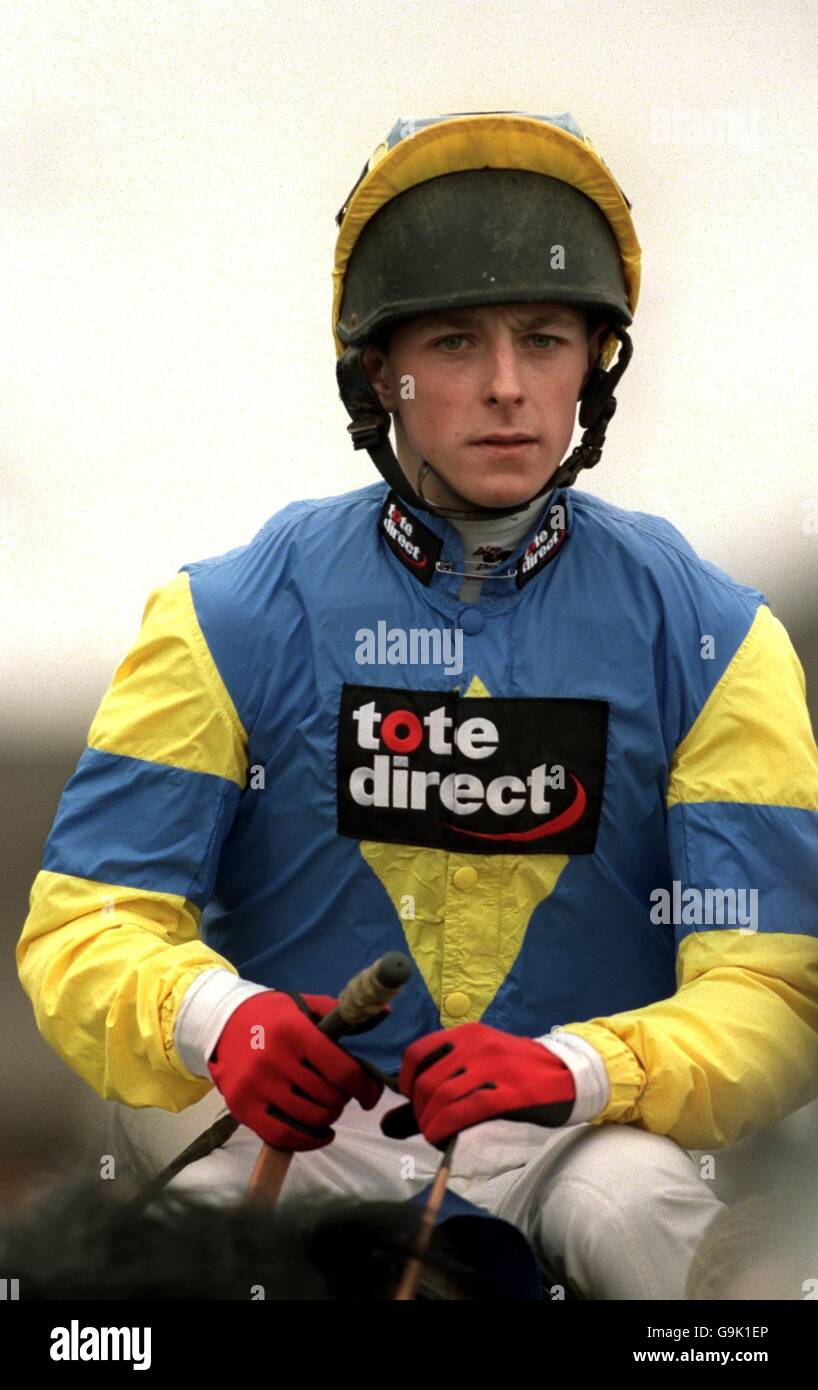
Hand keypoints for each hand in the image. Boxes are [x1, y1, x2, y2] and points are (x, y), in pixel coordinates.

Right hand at [207, 990, 383, 1150]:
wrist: (221, 1024)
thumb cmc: (272, 1015)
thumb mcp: (306, 1005)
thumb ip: (342, 1012)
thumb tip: (385, 1012)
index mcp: (294, 1031)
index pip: (342, 1070)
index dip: (364, 1087)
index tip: (370, 1094)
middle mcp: (274, 1059)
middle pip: (328, 1097)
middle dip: (344, 1100)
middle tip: (341, 1094)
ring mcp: (256, 1086)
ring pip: (310, 1118)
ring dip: (328, 1118)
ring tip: (328, 1107)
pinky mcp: (242, 1107)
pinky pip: (283, 1136)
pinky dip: (308, 1141)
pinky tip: (319, 1132)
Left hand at [381, 1021, 575, 1147]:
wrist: (568, 1074)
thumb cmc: (516, 1074)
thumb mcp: (477, 1068)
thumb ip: (433, 1092)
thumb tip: (385, 1124)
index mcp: (467, 1033)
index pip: (416, 1053)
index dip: (405, 1082)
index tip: (412, 1101)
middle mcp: (477, 1045)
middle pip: (426, 1081)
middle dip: (418, 1110)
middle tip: (427, 1126)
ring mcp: (495, 1067)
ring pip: (443, 1096)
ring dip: (429, 1123)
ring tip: (435, 1135)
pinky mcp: (511, 1092)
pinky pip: (467, 1110)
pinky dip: (445, 1127)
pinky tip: (442, 1138)